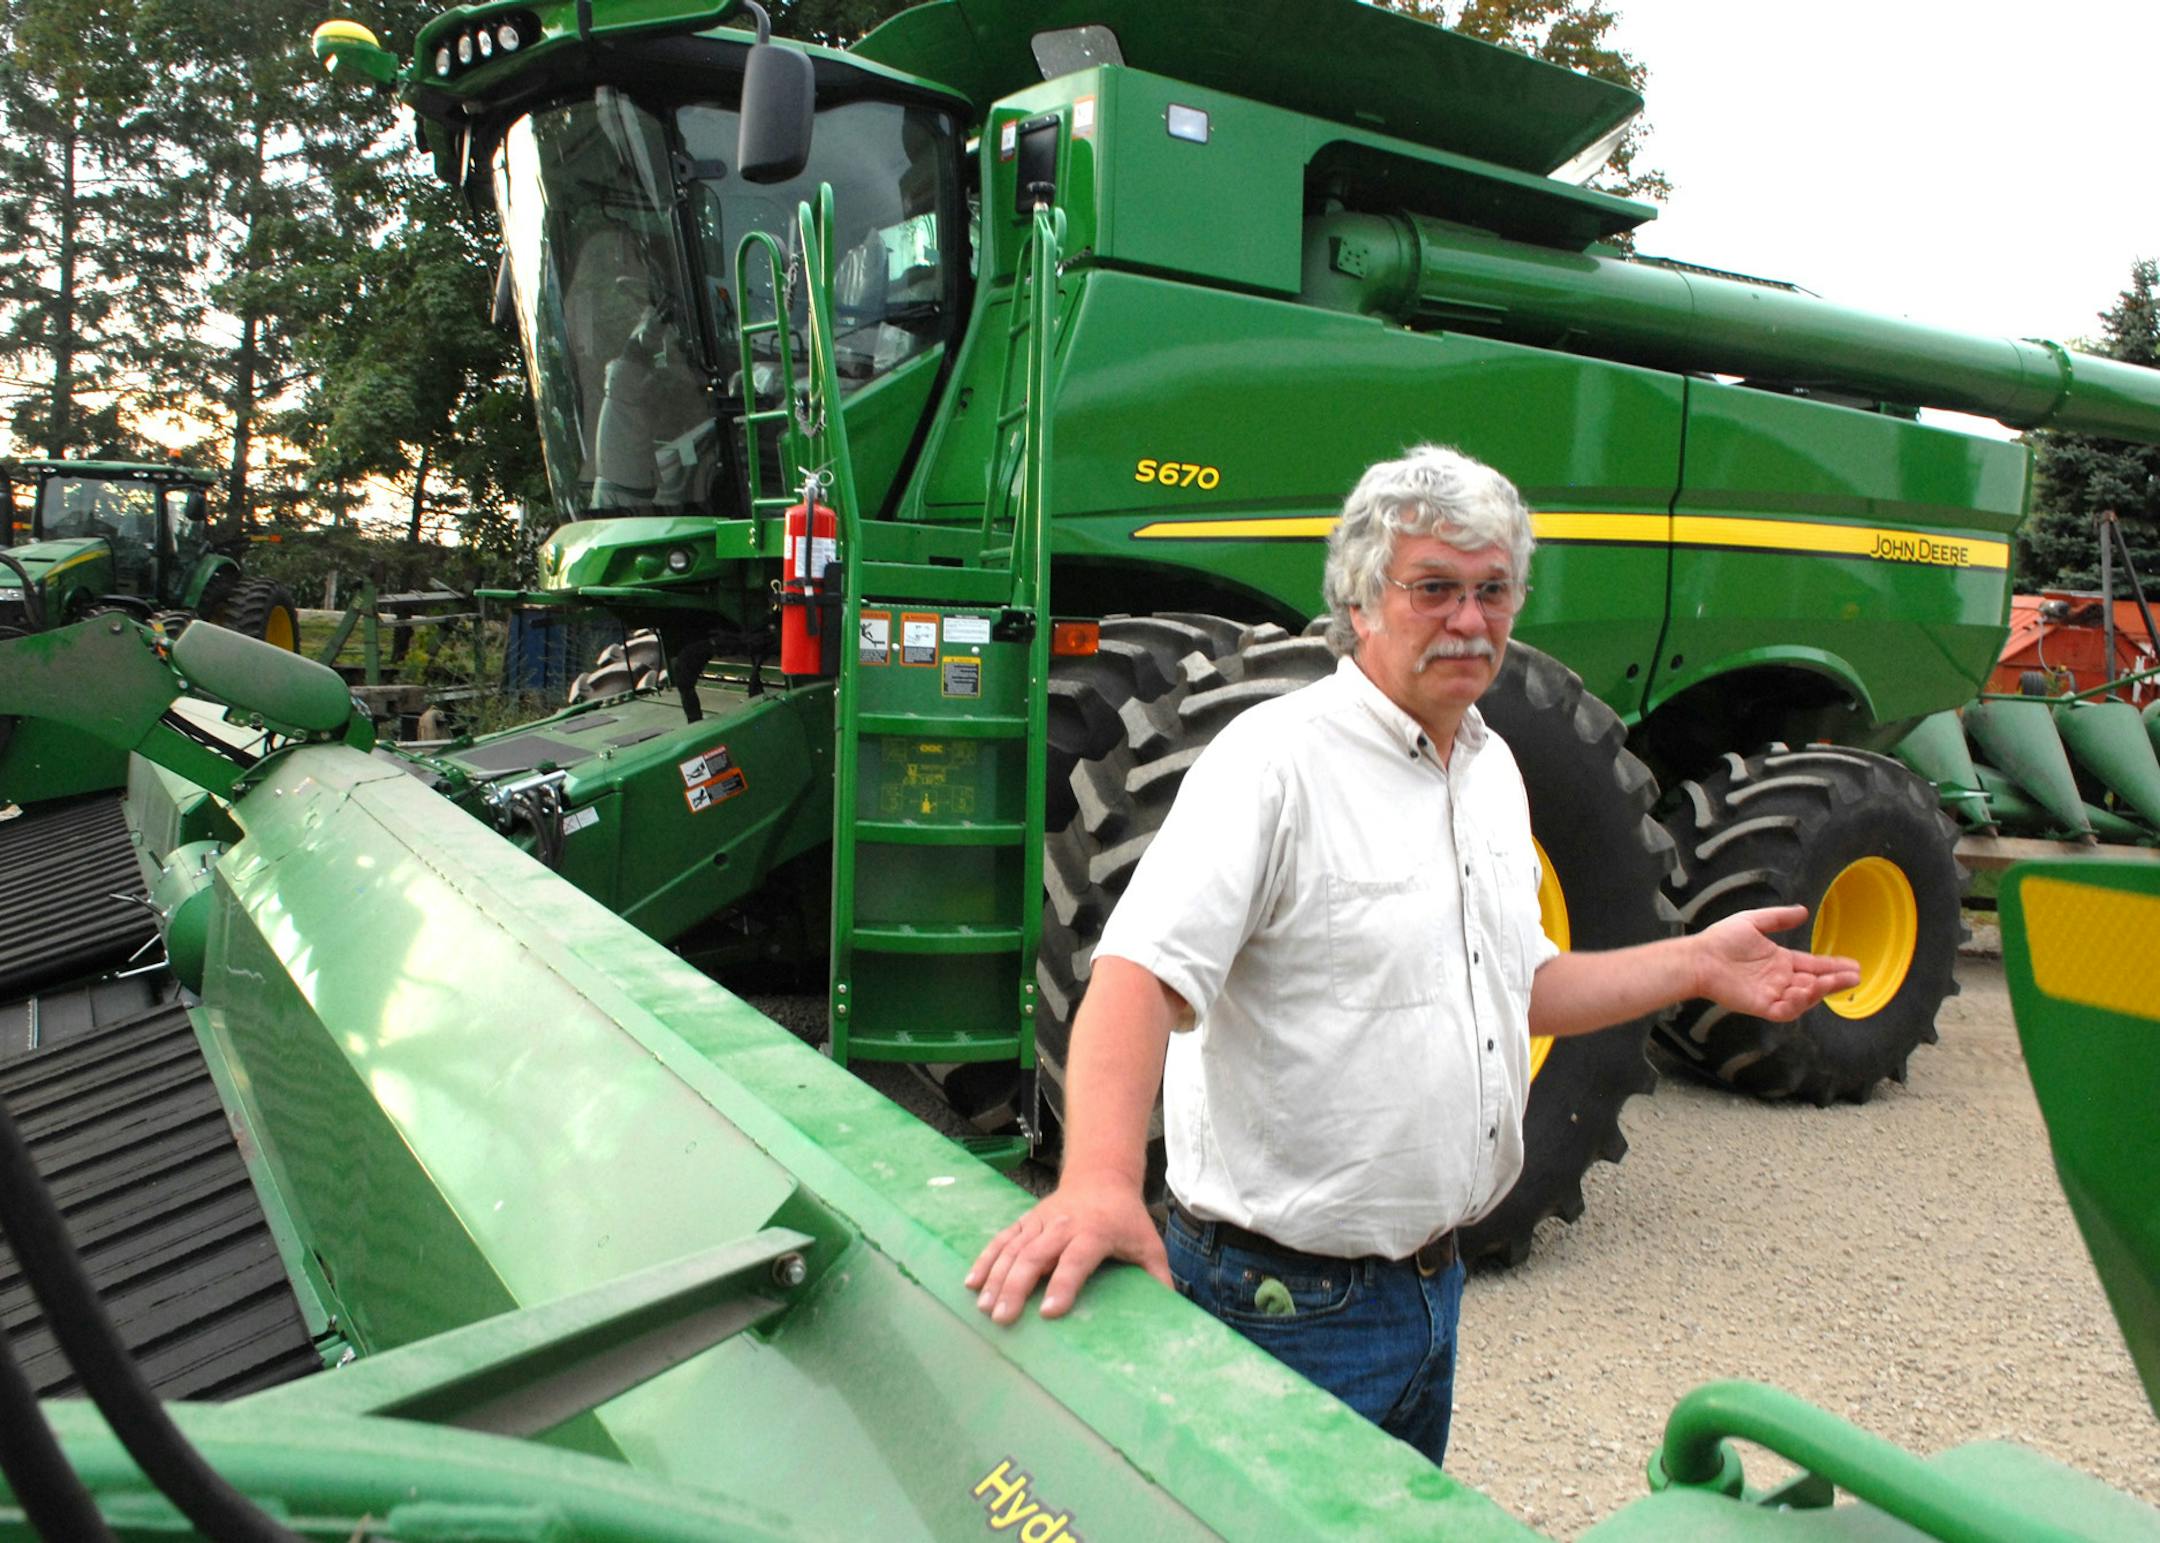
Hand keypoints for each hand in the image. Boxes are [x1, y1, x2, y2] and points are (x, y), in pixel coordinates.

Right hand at [964, 1175, 1169, 1325]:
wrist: (1101, 1178)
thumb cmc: (1127, 1219)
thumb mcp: (1149, 1245)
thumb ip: (1158, 1278)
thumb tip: (1171, 1315)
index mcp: (1095, 1231)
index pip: (1076, 1259)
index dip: (1064, 1284)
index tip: (1049, 1312)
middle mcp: (1063, 1225)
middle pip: (1035, 1254)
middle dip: (1016, 1286)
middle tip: (1003, 1317)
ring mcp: (1040, 1221)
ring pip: (1013, 1247)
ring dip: (996, 1276)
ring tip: (984, 1307)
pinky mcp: (1026, 1221)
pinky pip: (1002, 1239)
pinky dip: (986, 1259)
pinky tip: (972, 1282)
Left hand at [1693, 905, 1861, 1020]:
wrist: (1699, 957)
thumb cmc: (1721, 939)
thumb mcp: (1753, 921)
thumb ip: (1779, 918)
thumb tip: (1804, 911)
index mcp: (1780, 961)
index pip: (1813, 965)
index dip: (1833, 966)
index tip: (1854, 965)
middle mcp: (1780, 979)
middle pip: (1814, 984)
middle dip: (1835, 981)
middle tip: (1854, 977)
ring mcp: (1772, 994)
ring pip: (1804, 998)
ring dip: (1819, 991)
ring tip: (1831, 981)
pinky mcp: (1761, 1005)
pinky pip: (1785, 1010)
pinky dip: (1798, 1004)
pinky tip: (1805, 991)